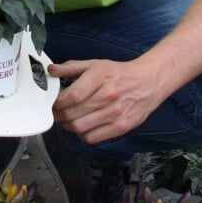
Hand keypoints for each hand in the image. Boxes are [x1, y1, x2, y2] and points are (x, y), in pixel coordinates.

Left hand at [48, 59, 166, 144]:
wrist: (149, 82)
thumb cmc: (120, 74)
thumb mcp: (95, 64)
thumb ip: (71, 67)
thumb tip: (52, 70)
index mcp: (100, 77)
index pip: (72, 96)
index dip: (57, 103)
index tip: (53, 103)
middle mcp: (108, 96)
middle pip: (72, 114)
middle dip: (59, 115)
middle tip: (57, 113)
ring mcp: (115, 113)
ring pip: (79, 128)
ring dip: (68, 126)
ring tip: (68, 119)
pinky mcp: (121, 127)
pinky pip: (92, 138)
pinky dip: (83, 134)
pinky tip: (84, 126)